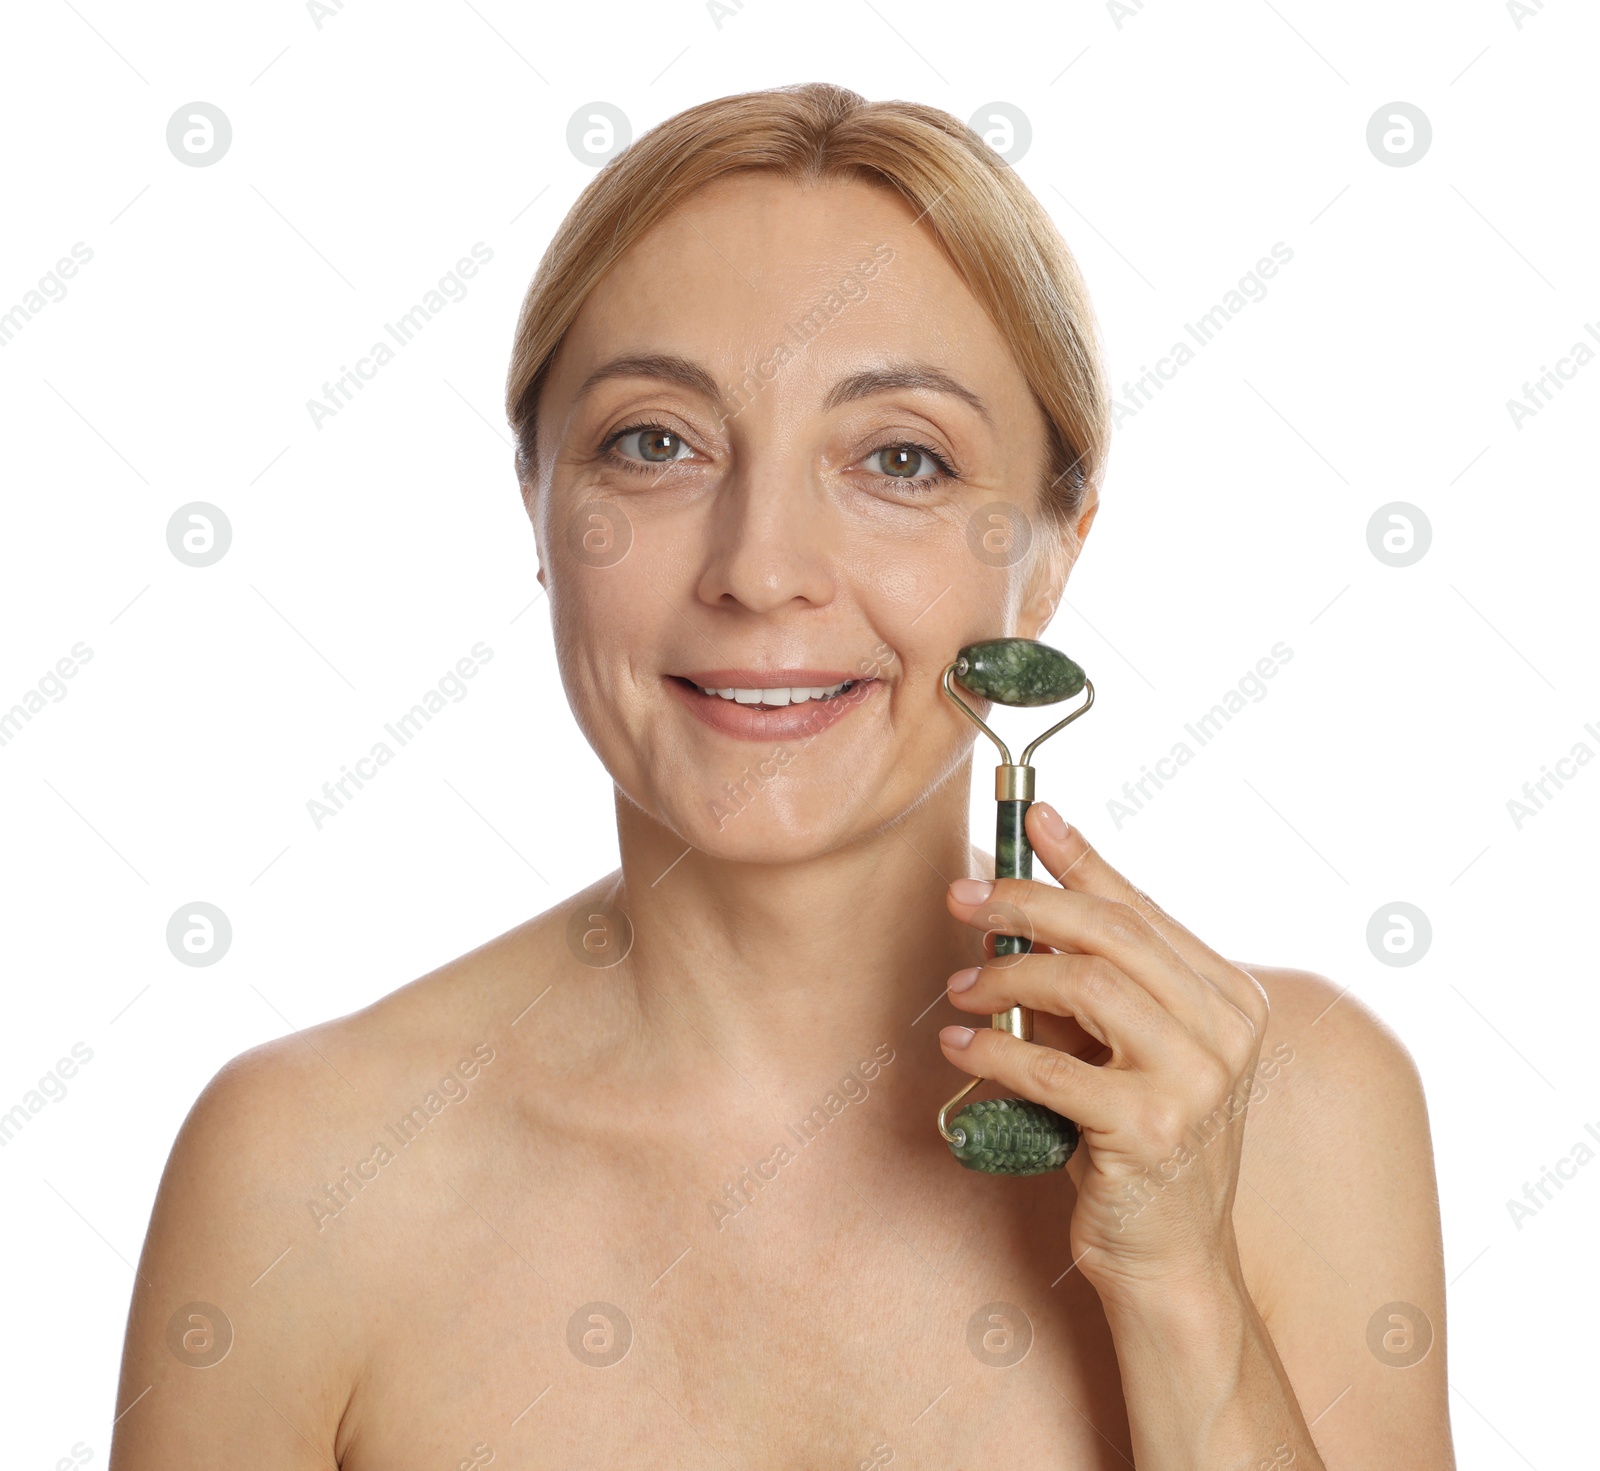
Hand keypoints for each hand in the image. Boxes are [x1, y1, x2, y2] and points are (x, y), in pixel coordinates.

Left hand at [939, 802, 1271, 1306]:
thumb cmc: (1134, 1141)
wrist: (1169, 1257)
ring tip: (960, 988)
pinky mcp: (1151, 1130)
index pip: (1142, 907)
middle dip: (1027, 903)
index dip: (1082, 858)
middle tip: (963, 896)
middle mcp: (1226, 1029)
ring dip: (1006, 975)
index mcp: (1228, 997)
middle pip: (1112, 933)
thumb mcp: (1122, 1049)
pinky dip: (992, 1048)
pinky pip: (1051, 1065)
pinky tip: (959, 1045)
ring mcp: (1197, 1080)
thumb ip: (1089, 983)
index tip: (1032, 818)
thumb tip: (1017, 904)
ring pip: (1086, 986)